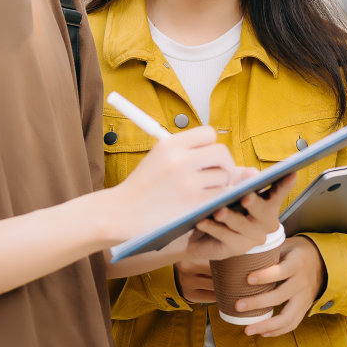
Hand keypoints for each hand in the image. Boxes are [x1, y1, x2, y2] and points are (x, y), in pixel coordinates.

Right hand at [103, 127, 252, 248]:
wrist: (121, 213)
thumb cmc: (142, 187)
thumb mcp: (158, 157)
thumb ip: (186, 151)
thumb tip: (217, 149)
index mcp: (169, 145)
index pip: (208, 133)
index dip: (211, 145)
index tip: (207, 156)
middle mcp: (179, 160)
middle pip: (222, 153)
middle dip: (225, 164)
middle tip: (219, 173)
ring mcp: (187, 183)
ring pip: (224, 177)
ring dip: (219, 184)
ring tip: (203, 191)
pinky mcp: (193, 204)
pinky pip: (219, 196)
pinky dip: (215, 200)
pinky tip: (202, 203)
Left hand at [175, 172, 296, 303]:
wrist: (199, 225)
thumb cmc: (221, 199)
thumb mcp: (230, 183)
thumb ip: (242, 178)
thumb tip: (251, 173)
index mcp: (267, 202)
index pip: (278, 192)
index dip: (285, 184)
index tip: (291, 173)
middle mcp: (265, 221)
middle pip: (264, 212)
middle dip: (255, 203)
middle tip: (246, 196)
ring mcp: (253, 237)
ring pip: (244, 226)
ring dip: (231, 217)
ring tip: (218, 210)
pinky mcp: (237, 249)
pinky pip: (226, 237)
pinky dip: (214, 228)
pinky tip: (203, 221)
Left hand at [234, 234, 326, 336]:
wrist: (321, 261)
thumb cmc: (294, 252)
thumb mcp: (284, 246)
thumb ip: (267, 253)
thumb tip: (238, 259)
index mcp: (297, 263)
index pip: (281, 271)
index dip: (265, 276)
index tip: (247, 278)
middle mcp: (302, 282)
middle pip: (280, 296)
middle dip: (258, 303)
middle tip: (238, 306)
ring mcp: (305, 297)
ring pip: (288, 316)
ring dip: (266, 325)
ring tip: (247, 330)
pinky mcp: (305, 308)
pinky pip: (292, 323)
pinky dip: (277, 331)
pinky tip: (262, 333)